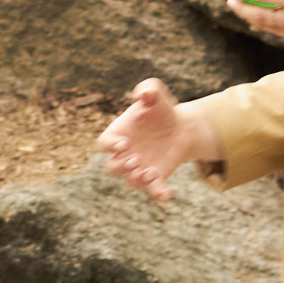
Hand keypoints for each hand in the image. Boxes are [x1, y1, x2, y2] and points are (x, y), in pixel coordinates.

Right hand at [95, 78, 218, 201]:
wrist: (180, 126)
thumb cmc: (161, 109)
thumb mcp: (156, 93)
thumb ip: (149, 89)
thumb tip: (143, 95)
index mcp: (119, 134)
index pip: (103, 144)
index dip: (109, 146)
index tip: (124, 144)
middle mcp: (125, 154)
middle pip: (112, 168)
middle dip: (121, 166)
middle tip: (135, 159)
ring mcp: (139, 167)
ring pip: (129, 181)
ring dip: (136, 180)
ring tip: (149, 173)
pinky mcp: (156, 177)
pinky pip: (153, 190)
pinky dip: (158, 193)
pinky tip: (166, 193)